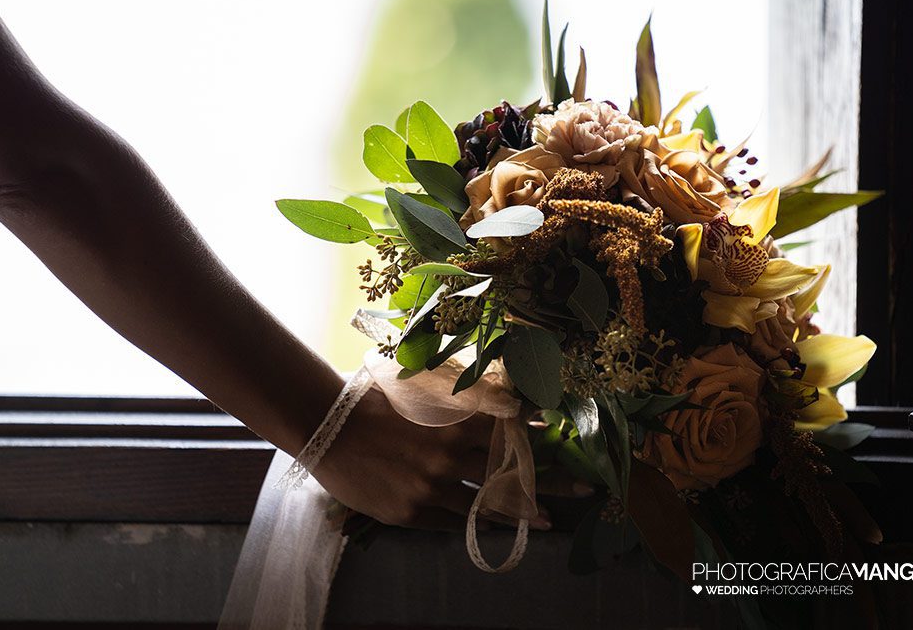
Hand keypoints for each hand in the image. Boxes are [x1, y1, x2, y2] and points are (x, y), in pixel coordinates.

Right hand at [312, 388, 588, 530]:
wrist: (327, 426)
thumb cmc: (374, 398)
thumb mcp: (420, 386)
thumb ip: (458, 393)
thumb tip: (496, 391)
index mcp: (453, 420)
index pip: (511, 431)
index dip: (541, 438)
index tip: (569, 442)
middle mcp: (449, 456)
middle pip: (510, 473)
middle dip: (550, 482)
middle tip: (585, 489)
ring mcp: (431, 488)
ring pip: (486, 506)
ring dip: (520, 513)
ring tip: (547, 520)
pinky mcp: (413, 512)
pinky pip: (454, 522)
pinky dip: (476, 523)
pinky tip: (495, 528)